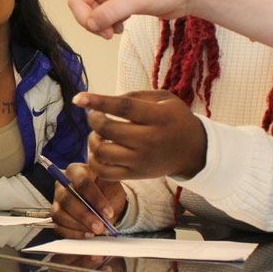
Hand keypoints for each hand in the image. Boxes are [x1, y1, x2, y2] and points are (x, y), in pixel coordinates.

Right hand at [17, 0, 198, 38]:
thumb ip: (111, 12)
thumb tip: (92, 25)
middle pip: (76, 1)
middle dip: (87, 19)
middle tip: (105, 33)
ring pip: (87, 12)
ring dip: (98, 25)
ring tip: (117, 32)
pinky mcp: (117, 2)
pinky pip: (99, 18)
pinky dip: (107, 26)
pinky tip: (123, 27)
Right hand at [51, 163, 125, 238]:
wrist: (107, 204)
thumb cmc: (108, 191)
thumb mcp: (112, 184)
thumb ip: (108, 187)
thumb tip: (105, 195)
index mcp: (76, 171)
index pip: (82, 182)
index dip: (95, 198)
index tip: (108, 212)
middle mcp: (62, 183)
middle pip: (67, 199)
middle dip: (84, 215)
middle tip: (100, 226)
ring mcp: (57, 200)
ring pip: (59, 214)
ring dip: (78, 225)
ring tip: (95, 231)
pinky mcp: (56, 215)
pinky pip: (59, 226)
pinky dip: (74, 233)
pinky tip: (88, 234)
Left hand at [78, 90, 206, 180]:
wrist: (194, 151)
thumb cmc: (174, 119)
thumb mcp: (164, 99)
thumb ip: (135, 95)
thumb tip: (105, 101)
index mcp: (158, 117)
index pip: (124, 108)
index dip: (99, 101)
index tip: (78, 97)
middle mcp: (150, 140)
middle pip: (108, 130)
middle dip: (94, 119)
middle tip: (95, 115)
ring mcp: (142, 161)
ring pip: (102, 152)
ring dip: (92, 140)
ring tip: (99, 134)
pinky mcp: (136, 175)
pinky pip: (104, 172)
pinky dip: (94, 161)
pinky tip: (100, 151)